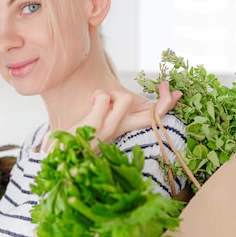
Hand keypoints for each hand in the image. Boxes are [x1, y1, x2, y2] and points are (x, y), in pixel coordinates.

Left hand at [59, 81, 181, 147]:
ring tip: (100, 102)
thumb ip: (115, 110)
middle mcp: (121, 130)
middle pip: (152, 114)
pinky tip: (90, 104)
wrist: (59, 151)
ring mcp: (108, 128)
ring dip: (113, 94)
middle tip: (167, 85)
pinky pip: (104, 98)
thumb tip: (128, 98)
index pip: (153, 118)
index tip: (176, 92)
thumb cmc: (79, 134)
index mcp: (124, 129)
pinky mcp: (95, 124)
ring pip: (125, 99)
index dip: (168, 105)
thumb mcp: (102, 123)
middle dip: (165, 99)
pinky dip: (97, 96)